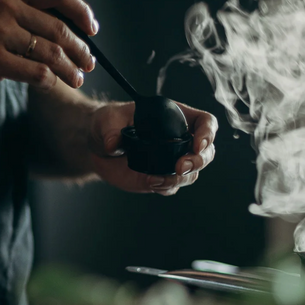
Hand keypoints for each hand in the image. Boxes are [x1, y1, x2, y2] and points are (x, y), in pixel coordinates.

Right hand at [0, 0, 98, 92]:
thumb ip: (13, 7)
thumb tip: (52, 24)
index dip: (80, 10)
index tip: (91, 27)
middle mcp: (4, 4)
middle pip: (59, 27)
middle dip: (81, 48)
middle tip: (89, 62)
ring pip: (52, 52)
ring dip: (70, 69)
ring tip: (77, 78)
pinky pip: (36, 72)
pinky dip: (49, 81)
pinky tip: (52, 85)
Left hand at [88, 101, 217, 194]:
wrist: (97, 147)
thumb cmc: (107, 123)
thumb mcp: (107, 119)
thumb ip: (111, 129)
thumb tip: (113, 144)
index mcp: (175, 117)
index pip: (205, 122)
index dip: (208, 133)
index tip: (197, 145)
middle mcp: (178, 140)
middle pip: (206, 152)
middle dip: (198, 161)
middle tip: (180, 167)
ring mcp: (171, 161)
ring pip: (191, 173)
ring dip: (180, 179)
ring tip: (156, 180)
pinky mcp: (160, 177)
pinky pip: (171, 186)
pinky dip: (166, 187)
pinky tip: (151, 183)